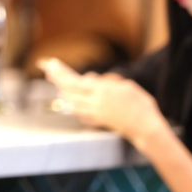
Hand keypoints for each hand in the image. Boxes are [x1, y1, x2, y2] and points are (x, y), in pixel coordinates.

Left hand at [39, 58, 167, 147]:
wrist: (145, 128)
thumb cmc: (140, 104)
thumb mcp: (125, 86)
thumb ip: (106, 82)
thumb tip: (89, 80)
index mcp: (101, 91)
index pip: (75, 81)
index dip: (61, 73)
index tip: (51, 63)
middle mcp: (95, 103)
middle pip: (69, 90)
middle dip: (57, 78)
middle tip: (46, 68)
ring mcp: (95, 114)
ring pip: (71, 101)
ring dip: (62, 90)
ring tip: (54, 80)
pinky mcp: (98, 121)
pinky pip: (79, 111)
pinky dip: (72, 103)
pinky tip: (69, 100)